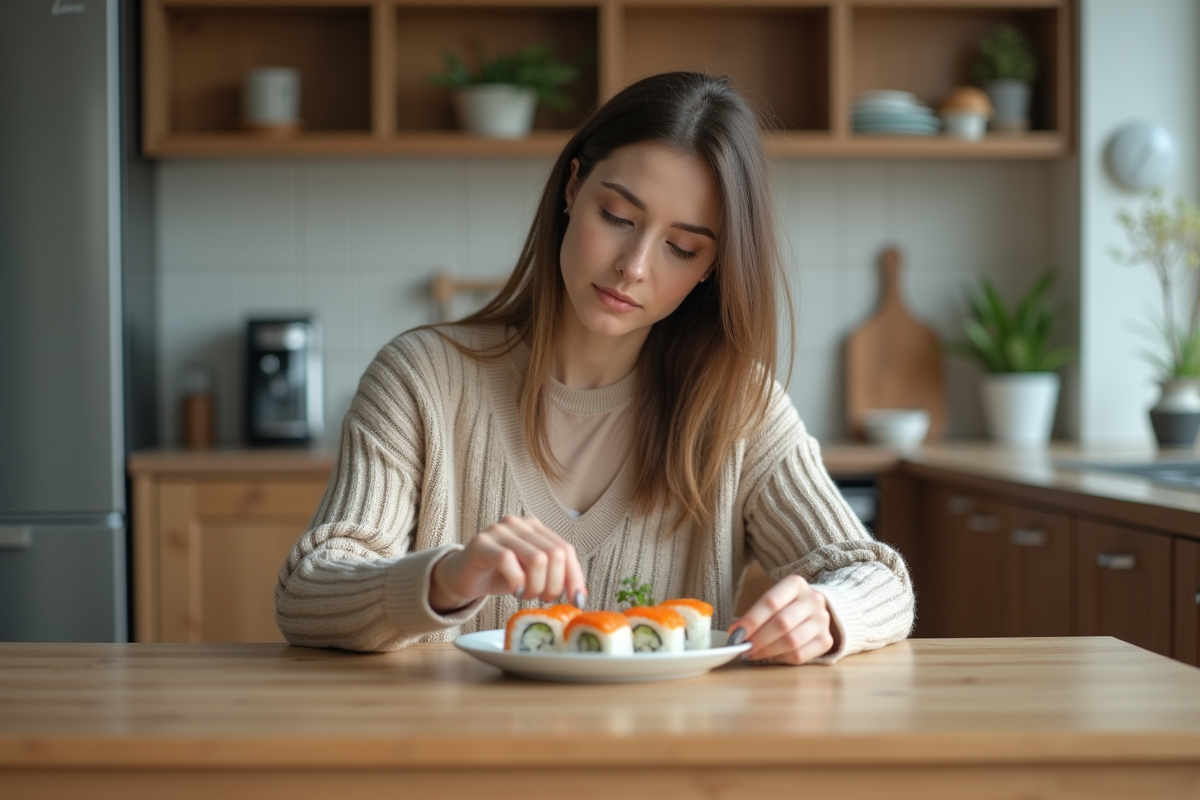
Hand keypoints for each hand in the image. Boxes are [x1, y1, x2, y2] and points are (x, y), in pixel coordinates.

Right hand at [429, 515, 586, 612]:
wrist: (461, 577)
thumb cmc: (500, 576)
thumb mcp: (531, 576)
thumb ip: (553, 576)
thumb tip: (581, 597)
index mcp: (536, 528)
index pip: (566, 549)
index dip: (575, 577)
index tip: (577, 602)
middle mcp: (520, 524)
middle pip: (555, 554)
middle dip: (554, 584)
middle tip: (542, 599)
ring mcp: (500, 530)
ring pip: (536, 558)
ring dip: (536, 586)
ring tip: (525, 596)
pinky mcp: (481, 543)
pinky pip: (508, 560)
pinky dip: (517, 582)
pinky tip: (514, 593)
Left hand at [728, 575, 836, 664]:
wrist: (813, 609)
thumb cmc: (785, 605)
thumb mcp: (772, 600)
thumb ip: (756, 615)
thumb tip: (736, 635)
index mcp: (796, 584)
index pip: (771, 603)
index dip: (751, 620)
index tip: (735, 633)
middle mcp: (813, 600)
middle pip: (782, 623)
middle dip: (758, 639)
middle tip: (743, 648)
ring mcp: (822, 621)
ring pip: (792, 641)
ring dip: (767, 651)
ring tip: (752, 654)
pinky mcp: (826, 640)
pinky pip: (800, 655)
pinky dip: (781, 658)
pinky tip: (771, 656)